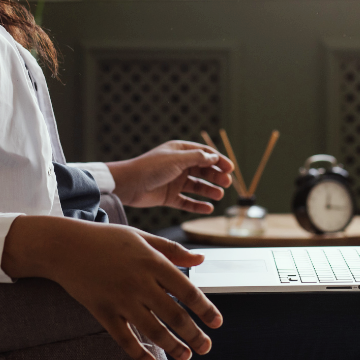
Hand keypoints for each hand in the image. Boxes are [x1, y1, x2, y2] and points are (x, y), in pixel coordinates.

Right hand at [1, 215, 222, 359]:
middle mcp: (139, 282)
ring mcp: (120, 298)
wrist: (65, 246)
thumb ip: (171, 250)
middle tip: (206, 347)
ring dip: (173, 346)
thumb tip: (200, 261)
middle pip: (174, 315)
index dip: (205, 309)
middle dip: (194, 334)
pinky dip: (139, 353)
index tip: (217, 323)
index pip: (186, 290)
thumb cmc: (106, 239)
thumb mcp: (141, 237)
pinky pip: (124, 338)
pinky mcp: (102, 311)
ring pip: (153, 330)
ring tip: (187, 355)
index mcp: (152, 261)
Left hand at [106, 140, 234, 211]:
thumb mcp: (176, 159)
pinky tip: (208, 208)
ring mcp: (174, 182)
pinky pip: (187, 201)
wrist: (128, 185)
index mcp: (179, 151)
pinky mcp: (169, 197)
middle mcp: (178, 166)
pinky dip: (198, 205)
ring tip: (219, 195)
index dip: (218, 160)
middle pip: (202, 170)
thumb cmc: (150, 168)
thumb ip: (197, 158)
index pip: (204, 153)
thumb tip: (214, 157)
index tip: (230, 168)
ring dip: (209, 190)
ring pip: (197, 186)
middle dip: (216, 176)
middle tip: (227, 183)